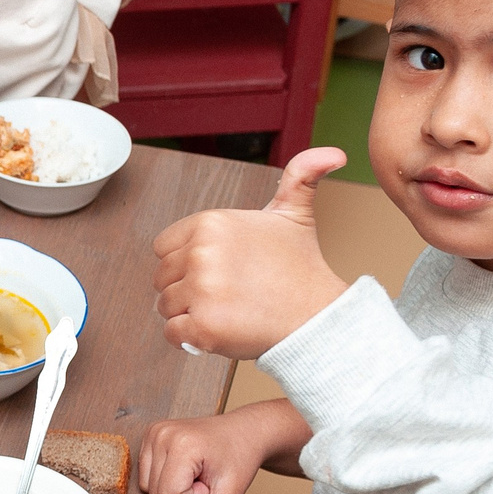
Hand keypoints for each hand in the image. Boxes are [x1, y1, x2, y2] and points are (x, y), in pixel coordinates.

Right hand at [137, 405, 297, 493]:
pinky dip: (163, 475)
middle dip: (181, 493)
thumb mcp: (231, 490)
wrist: (244, 431)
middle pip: (154, 492)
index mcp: (182, 445)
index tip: (208, 482)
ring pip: (147, 484)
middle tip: (203, 476)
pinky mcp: (151, 433)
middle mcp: (162, 434)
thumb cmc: (239, 456)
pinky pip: (145, 471)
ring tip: (194, 469)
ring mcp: (154, 432)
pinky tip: (184, 464)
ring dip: (171, 484)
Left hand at [154, 147, 348, 358]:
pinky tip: (219, 328)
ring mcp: (201, 291)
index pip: (164, 247)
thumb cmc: (301, 269)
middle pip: (162, 277)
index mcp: (211, 224)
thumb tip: (330, 154)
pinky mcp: (202, 327)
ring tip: (227, 309)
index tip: (217, 269)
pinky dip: (191, 338)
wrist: (318, 317)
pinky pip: (172, 333)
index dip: (187, 261)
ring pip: (166, 306)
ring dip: (190, 313)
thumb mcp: (296, 214)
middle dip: (187, 288)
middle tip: (226, 292)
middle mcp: (202, 254)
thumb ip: (299, 177)